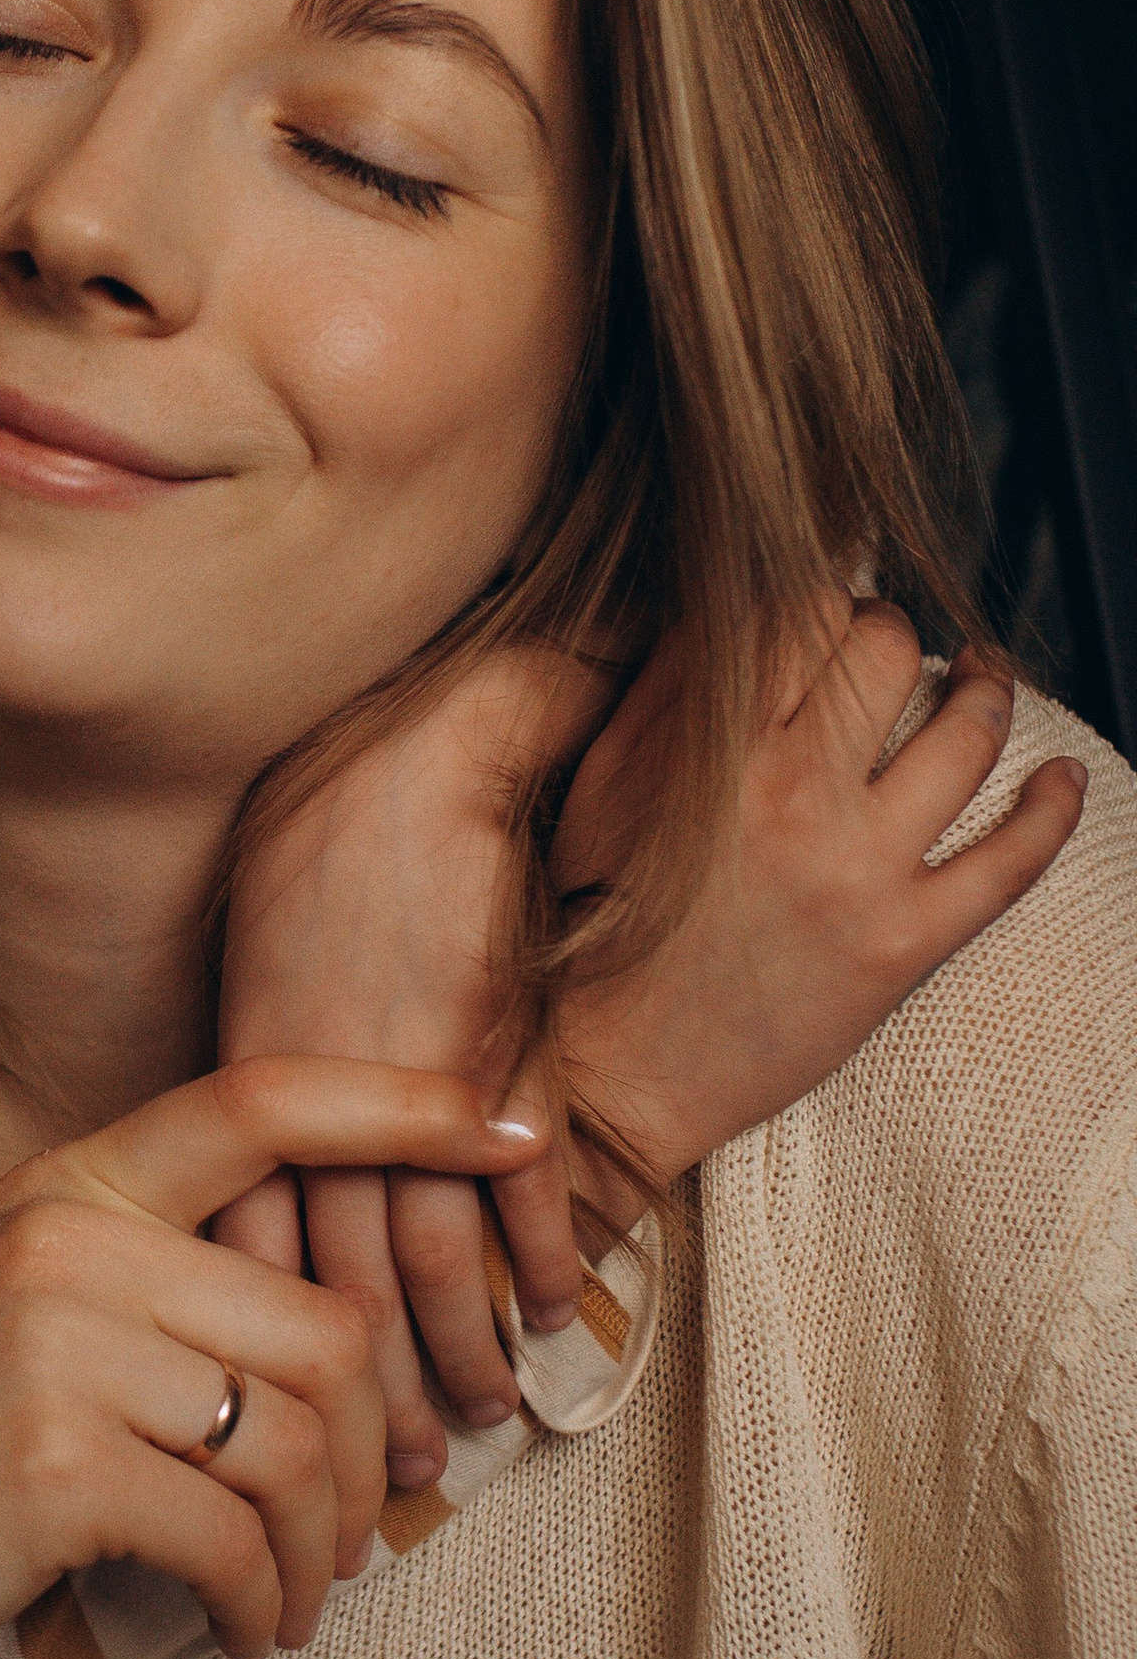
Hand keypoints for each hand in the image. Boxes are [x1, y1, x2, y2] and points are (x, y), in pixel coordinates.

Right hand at [0, 1057, 547, 1658]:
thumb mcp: (4, 1315)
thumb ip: (140, 1294)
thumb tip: (328, 1358)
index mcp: (64, 1187)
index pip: (261, 1102)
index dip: (404, 1105)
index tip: (514, 1128)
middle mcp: (68, 1242)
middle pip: (326, 1329)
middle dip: (376, 1456)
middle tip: (364, 1538)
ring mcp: (58, 1347)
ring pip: (298, 1441)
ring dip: (327, 1550)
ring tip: (296, 1602)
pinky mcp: (55, 1465)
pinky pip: (236, 1537)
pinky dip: (265, 1603)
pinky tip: (243, 1633)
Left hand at [215, 650, 603, 1493]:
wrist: (416, 751)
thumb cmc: (329, 832)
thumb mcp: (267, 957)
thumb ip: (275, 1062)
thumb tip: (273, 1149)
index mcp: (253, 1082)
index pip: (253, 1246)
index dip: (273, 1337)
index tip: (284, 1402)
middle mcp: (324, 1102)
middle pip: (334, 1285)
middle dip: (363, 1386)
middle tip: (387, 1470)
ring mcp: (415, 1087)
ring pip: (430, 1261)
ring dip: (461, 1345)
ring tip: (483, 1413)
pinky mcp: (503, 1060)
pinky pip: (527, 1189)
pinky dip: (549, 1256)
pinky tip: (563, 1311)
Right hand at [557, 601, 1084, 1184]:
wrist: (611, 1069)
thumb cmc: (596, 922)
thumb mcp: (601, 787)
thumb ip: (662, 692)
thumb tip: (727, 610)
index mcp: (712, 746)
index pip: (797, 609)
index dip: (820, 589)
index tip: (825, 601)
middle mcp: (794, 795)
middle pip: (886, 652)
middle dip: (894, 630)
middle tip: (888, 643)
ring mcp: (858, 870)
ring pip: (966, 736)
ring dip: (986, 690)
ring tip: (982, 679)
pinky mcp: (903, 943)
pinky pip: (1011, 862)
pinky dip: (1053, 810)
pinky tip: (1062, 779)